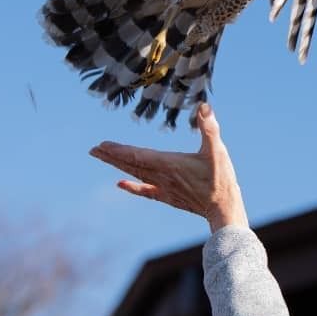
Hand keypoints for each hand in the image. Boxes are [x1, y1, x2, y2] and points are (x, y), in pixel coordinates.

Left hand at [90, 104, 247, 232]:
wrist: (223, 209)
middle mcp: (162, 176)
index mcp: (170, 163)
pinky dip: (132, 186)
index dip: (119, 149)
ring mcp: (164, 187)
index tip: (101, 144)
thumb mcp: (217, 150)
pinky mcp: (168, 196)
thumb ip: (209, 128)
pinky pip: (145, 191)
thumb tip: (203, 106)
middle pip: (131, 164)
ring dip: (118, 166)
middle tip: (93, 149)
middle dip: (111, 156)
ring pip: (136, 174)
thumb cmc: (221, 179)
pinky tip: (120, 184)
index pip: (138, 155)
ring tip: (102, 157)